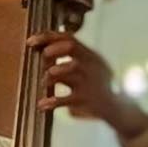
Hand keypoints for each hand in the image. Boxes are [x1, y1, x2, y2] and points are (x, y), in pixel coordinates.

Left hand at [29, 32, 147, 136]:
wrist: (117, 109)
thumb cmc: (96, 86)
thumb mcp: (87, 68)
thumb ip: (67, 60)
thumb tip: (41, 51)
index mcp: (90, 55)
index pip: (69, 38)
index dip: (48, 37)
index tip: (30, 41)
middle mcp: (91, 64)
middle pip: (71, 47)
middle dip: (52, 51)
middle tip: (43, 61)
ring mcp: (89, 81)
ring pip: (66, 70)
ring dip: (49, 76)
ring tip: (43, 83)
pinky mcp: (86, 99)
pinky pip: (64, 99)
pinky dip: (51, 102)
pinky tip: (42, 105)